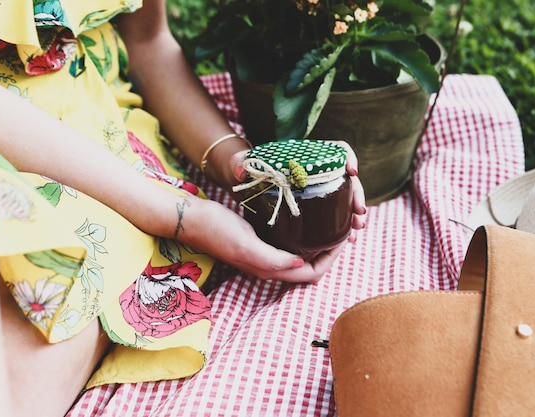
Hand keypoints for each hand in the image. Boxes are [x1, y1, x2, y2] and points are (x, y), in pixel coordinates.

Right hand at [177, 197, 344, 282]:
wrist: (191, 218)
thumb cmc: (216, 229)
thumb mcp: (245, 243)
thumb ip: (271, 258)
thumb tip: (299, 263)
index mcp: (270, 269)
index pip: (312, 274)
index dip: (331, 260)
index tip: (342, 238)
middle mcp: (270, 265)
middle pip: (311, 267)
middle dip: (330, 253)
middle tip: (343, 230)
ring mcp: (265, 254)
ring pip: (302, 256)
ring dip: (319, 245)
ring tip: (332, 225)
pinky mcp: (261, 241)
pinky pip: (291, 244)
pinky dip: (305, 236)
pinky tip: (309, 220)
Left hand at [228, 140, 366, 234]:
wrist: (238, 179)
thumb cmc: (240, 167)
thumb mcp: (238, 163)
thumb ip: (238, 163)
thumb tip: (241, 170)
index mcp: (304, 154)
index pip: (337, 148)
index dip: (348, 157)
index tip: (352, 172)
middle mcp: (315, 168)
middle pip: (346, 178)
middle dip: (356, 195)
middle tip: (359, 213)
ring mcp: (315, 186)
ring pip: (344, 196)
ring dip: (353, 212)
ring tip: (356, 228)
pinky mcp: (311, 202)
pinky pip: (334, 211)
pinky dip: (342, 224)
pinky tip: (346, 238)